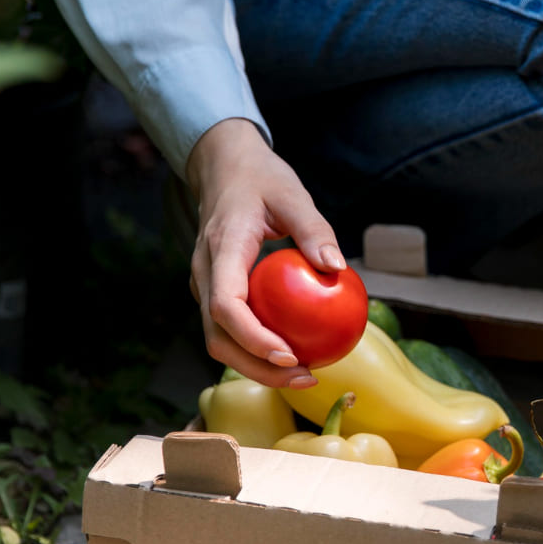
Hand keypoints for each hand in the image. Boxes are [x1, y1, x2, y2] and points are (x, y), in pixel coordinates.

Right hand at [186, 118, 344, 389]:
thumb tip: (338, 268)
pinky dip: (255, 348)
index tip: (290, 356)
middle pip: (217, 337)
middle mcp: (204, 273)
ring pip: (218, 339)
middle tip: (305, 377)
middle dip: (257, 368)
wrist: (222, 166)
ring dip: (255, 366)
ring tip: (302, 375)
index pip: (226, 306)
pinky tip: (293, 353)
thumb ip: (314, 230)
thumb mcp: (292, 195)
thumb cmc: (260, 178)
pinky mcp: (213, 290)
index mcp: (221, 249)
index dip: (254, 339)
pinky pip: (228, 328)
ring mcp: (203, 284)